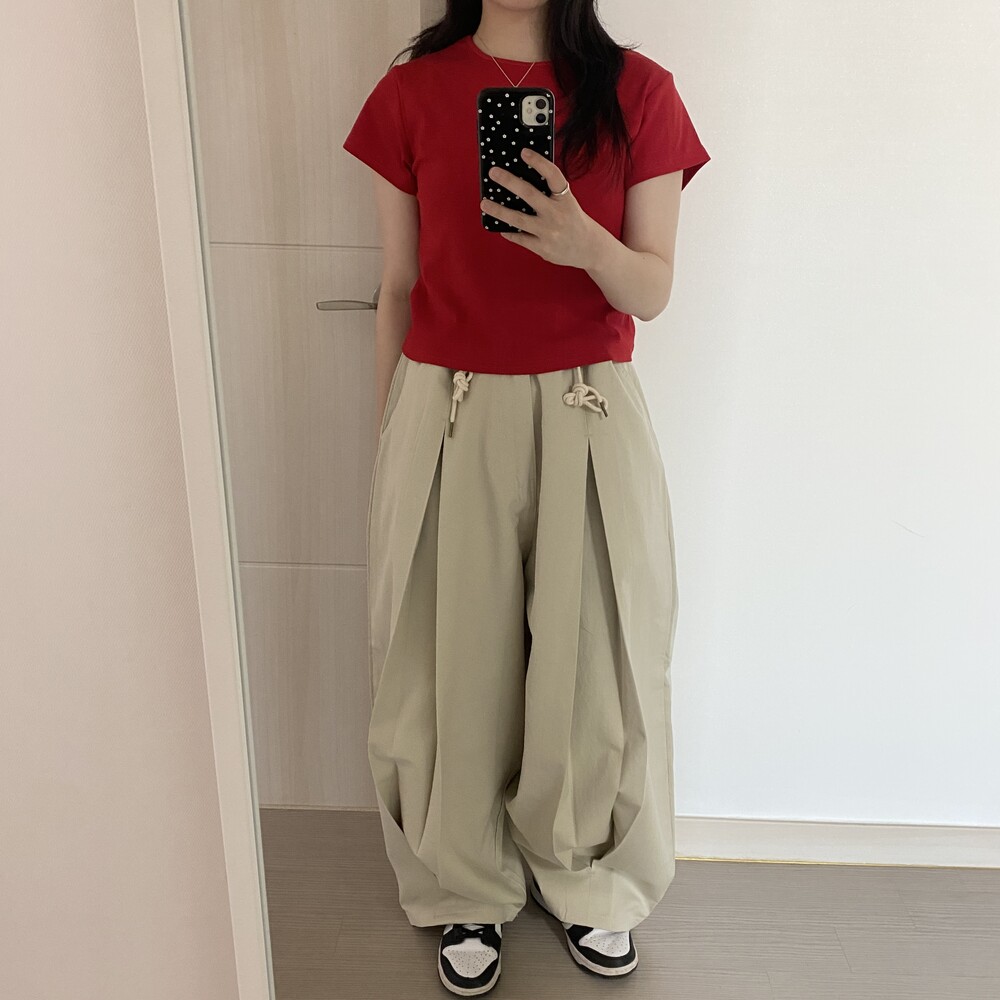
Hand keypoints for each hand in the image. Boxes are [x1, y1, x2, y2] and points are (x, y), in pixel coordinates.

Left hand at [480, 147, 606, 268]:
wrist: (588, 248)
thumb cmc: (572, 220)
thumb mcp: (567, 203)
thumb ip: (549, 193)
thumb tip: (520, 183)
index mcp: (565, 199)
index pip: (553, 175)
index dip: (538, 162)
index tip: (523, 152)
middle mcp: (557, 214)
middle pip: (529, 194)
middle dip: (509, 181)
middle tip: (493, 172)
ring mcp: (549, 232)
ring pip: (518, 219)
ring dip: (498, 210)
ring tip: (485, 203)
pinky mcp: (542, 248)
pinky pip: (520, 238)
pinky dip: (508, 231)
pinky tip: (499, 226)